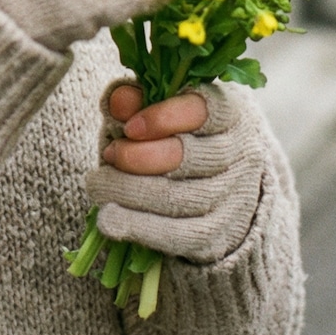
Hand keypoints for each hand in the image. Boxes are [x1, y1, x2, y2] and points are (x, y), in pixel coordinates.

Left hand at [85, 79, 266, 262]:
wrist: (221, 190)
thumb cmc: (180, 138)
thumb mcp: (161, 112)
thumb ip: (138, 100)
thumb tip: (118, 101)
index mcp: (228, 115)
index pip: (203, 110)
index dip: (163, 118)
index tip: (129, 128)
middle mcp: (237, 156)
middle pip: (185, 157)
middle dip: (137, 157)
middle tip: (108, 154)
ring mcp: (232, 198)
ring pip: (176, 198)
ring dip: (129, 192)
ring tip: (98, 186)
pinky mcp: (219, 235)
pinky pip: (177, 234)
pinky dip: (138, 227)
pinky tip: (110, 220)